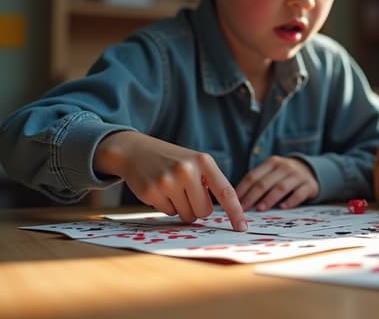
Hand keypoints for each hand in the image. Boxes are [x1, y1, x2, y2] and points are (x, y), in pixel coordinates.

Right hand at [94, 131, 246, 229]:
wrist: (136, 150)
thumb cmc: (172, 160)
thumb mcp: (195, 162)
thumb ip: (209, 182)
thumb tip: (224, 212)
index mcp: (203, 161)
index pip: (225, 191)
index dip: (235, 211)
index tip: (242, 227)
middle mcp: (187, 170)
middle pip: (204, 211)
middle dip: (198, 208)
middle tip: (187, 193)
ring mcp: (168, 181)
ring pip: (187, 216)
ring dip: (181, 208)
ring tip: (172, 189)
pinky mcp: (151, 192)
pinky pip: (168, 213)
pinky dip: (166, 206)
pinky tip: (159, 190)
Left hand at [235, 156, 318, 210]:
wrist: (310, 170)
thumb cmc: (283, 175)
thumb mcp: (271, 172)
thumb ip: (258, 182)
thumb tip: (237, 200)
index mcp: (272, 162)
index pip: (253, 176)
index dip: (242, 190)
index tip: (234, 202)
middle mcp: (284, 167)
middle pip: (264, 183)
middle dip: (252, 197)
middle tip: (243, 209)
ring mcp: (298, 175)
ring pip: (281, 188)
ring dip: (268, 199)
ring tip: (259, 209)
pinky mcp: (309, 185)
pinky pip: (299, 194)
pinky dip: (290, 201)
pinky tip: (282, 208)